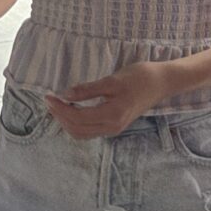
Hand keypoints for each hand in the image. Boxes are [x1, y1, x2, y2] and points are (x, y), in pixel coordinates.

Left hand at [46, 61, 170, 138]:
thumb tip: (65, 94)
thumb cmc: (139, 77)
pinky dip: (76, 123)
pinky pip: (89, 131)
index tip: (48, 96)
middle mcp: (111, 127)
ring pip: (82, 133)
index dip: (59, 108)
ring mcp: (113, 128)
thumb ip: (88, 89)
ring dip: (66, 121)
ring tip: (57, 105)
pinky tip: (71, 110)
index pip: (77, 117)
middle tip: (49, 100)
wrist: (161, 83)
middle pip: (76, 129)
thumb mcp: (112, 80)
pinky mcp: (114, 125)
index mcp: (111, 115)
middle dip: (60, 116)